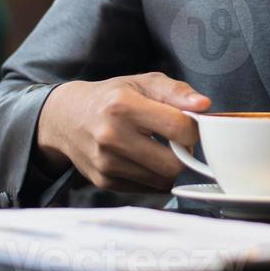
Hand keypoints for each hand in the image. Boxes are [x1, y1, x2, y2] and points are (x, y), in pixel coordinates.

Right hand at [36, 72, 210, 191]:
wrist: (65, 118)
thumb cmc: (110, 97)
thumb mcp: (142, 82)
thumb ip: (176, 91)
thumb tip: (204, 106)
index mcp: (123, 106)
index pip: (178, 128)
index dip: (193, 127)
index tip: (189, 123)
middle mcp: (112, 137)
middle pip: (174, 164)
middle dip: (184, 153)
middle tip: (177, 139)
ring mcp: (107, 164)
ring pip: (162, 180)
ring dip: (170, 166)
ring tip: (159, 147)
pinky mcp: (105, 182)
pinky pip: (148, 188)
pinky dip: (154, 176)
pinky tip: (144, 158)